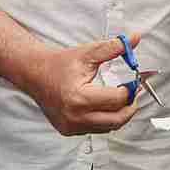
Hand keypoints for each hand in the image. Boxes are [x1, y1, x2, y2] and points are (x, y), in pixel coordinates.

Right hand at [24, 35, 143, 136]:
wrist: (34, 74)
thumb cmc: (59, 64)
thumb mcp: (88, 53)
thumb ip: (114, 47)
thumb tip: (134, 38)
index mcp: (79, 97)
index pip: (117, 99)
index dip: (130, 89)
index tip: (134, 81)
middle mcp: (74, 116)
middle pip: (117, 120)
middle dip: (130, 106)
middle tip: (133, 93)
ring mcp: (71, 126)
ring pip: (108, 127)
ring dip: (118, 114)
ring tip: (119, 97)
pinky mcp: (68, 130)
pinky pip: (96, 129)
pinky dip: (104, 119)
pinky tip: (103, 105)